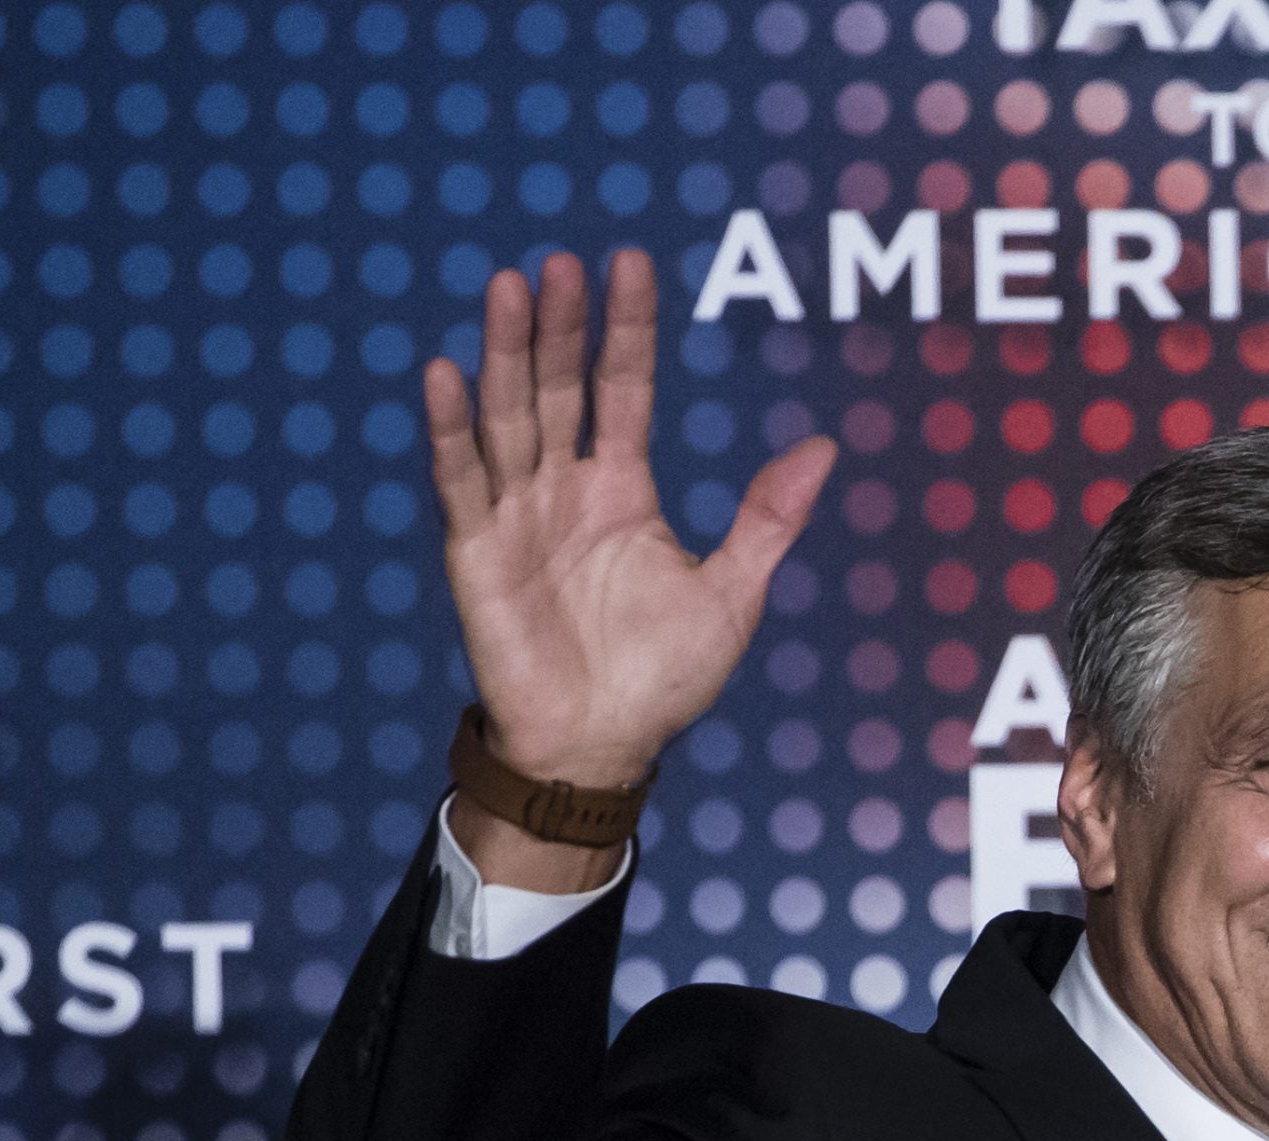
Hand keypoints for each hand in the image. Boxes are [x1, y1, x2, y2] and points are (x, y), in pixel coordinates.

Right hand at [423, 248, 833, 876]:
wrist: (602, 748)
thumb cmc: (662, 679)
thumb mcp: (732, 594)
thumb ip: (767, 519)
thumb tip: (823, 450)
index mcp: (623, 491)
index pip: (623, 390)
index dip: (626, 332)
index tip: (629, 266)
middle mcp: (565, 488)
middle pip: (560, 389)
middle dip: (563, 328)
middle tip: (565, 263)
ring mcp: (517, 515)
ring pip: (509, 417)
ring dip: (508, 354)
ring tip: (511, 288)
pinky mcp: (477, 552)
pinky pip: (462, 481)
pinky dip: (451, 430)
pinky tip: (445, 372)